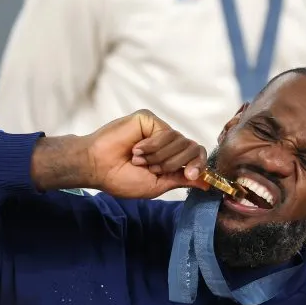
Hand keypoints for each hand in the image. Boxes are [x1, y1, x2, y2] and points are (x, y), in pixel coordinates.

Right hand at [81, 110, 209, 198]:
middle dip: (173, 164)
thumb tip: (207, 184)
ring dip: (159, 157)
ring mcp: (159, 130)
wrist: (97, 167)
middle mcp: (168, 143)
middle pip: (192, 148)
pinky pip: (166, 133)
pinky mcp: (149, 119)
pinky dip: (152, 146)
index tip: (191, 175)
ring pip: (180, 142)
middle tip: (152, 169)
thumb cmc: (121, 179)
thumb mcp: (157, 185)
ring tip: (139, 160)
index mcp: (171, 159)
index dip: (199, 166)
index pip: (197, 156)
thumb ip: (181, 181)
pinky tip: (135, 149)